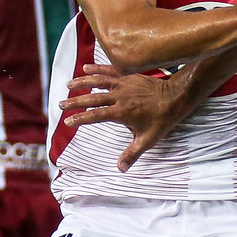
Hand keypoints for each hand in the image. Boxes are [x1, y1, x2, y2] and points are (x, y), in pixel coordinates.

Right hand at [61, 64, 196, 171]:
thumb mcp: (148, 140)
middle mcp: (119, 96)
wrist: (176, 97)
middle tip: (61, 104)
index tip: (68, 122)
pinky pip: (110, 70)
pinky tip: (86, 68)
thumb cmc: (162, 120)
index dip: (81, 118)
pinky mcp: (128, 76)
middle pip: (92, 98)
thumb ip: (132, 154)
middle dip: (75, 101)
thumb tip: (120, 169)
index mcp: (122, 112)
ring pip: (98, 81)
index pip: (96, 116)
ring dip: (82, 82)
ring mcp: (123, 84)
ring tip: (69, 84)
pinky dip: (98, 68)